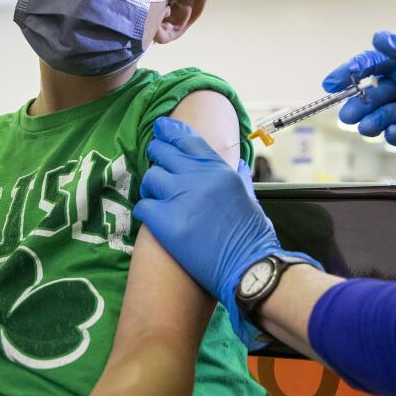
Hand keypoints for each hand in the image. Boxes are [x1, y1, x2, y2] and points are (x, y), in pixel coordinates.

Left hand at [134, 117, 319, 347]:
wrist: (248, 267)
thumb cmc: (252, 235)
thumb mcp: (249, 196)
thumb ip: (239, 176)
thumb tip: (239, 163)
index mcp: (219, 170)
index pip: (188, 140)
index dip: (170, 132)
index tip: (161, 128)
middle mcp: (199, 178)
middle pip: (164, 154)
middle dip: (156, 154)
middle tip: (154, 159)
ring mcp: (181, 199)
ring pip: (151, 178)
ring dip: (151, 186)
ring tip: (155, 194)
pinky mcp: (166, 223)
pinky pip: (143, 205)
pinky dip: (146, 209)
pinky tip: (152, 215)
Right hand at [323, 31, 395, 145]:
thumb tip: (378, 38)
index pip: (368, 67)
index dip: (348, 73)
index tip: (330, 82)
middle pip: (370, 95)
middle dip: (357, 104)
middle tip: (348, 113)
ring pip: (381, 116)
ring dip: (372, 121)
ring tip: (369, 126)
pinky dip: (393, 135)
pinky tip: (392, 133)